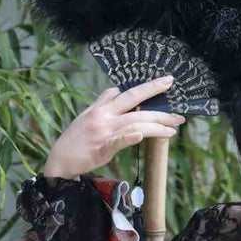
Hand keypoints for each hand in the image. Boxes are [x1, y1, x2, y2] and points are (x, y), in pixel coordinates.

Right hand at [43, 75, 186, 178]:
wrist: (60, 159)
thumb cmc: (76, 138)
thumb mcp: (87, 114)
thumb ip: (103, 102)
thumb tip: (116, 90)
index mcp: (102, 108)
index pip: (129, 93)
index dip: (148, 87)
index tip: (166, 82)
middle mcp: (103, 116)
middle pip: (135, 105)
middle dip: (160, 107)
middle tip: (180, 112)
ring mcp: (102, 131)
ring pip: (134, 124)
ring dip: (156, 126)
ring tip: (172, 130)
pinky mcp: (101, 148)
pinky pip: (117, 141)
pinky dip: (129, 137)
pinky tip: (141, 137)